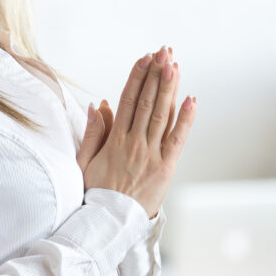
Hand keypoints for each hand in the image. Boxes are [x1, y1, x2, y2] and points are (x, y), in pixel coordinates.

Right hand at [77, 46, 195, 217]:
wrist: (108, 224)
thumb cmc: (95, 193)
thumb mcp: (85, 161)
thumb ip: (93, 132)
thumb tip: (97, 103)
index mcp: (114, 140)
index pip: (127, 100)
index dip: (137, 76)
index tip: (145, 57)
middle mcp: (134, 143)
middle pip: (147, 101)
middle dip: (156, 74)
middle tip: (164, 51)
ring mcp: (151, 155)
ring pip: (162, 115)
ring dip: (169, 88)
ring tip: (175, 65)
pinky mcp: (165, 169)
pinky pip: (177, 140)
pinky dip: (185, 119)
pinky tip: (191, 100)